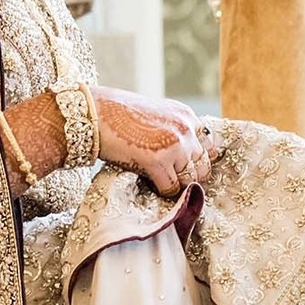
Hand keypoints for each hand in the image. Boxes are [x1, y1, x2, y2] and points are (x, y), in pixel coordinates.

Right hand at [93, 87, 216, 196]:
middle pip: (203, 166)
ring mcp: (174, 146)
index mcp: (186, 116)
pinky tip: (150, 184)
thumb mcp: (156, 115)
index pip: (209, 147)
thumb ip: (173, 130)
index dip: (196, 162)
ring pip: (190, 180)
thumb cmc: (119, 116)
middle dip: (189, 177)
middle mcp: (185, 129)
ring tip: (160, 182)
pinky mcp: (158, 161)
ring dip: (176, 185)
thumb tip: (185, 159)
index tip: (185, 169)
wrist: (95, 113)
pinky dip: (162, 192)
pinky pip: (171, 188)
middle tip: (172, 181)